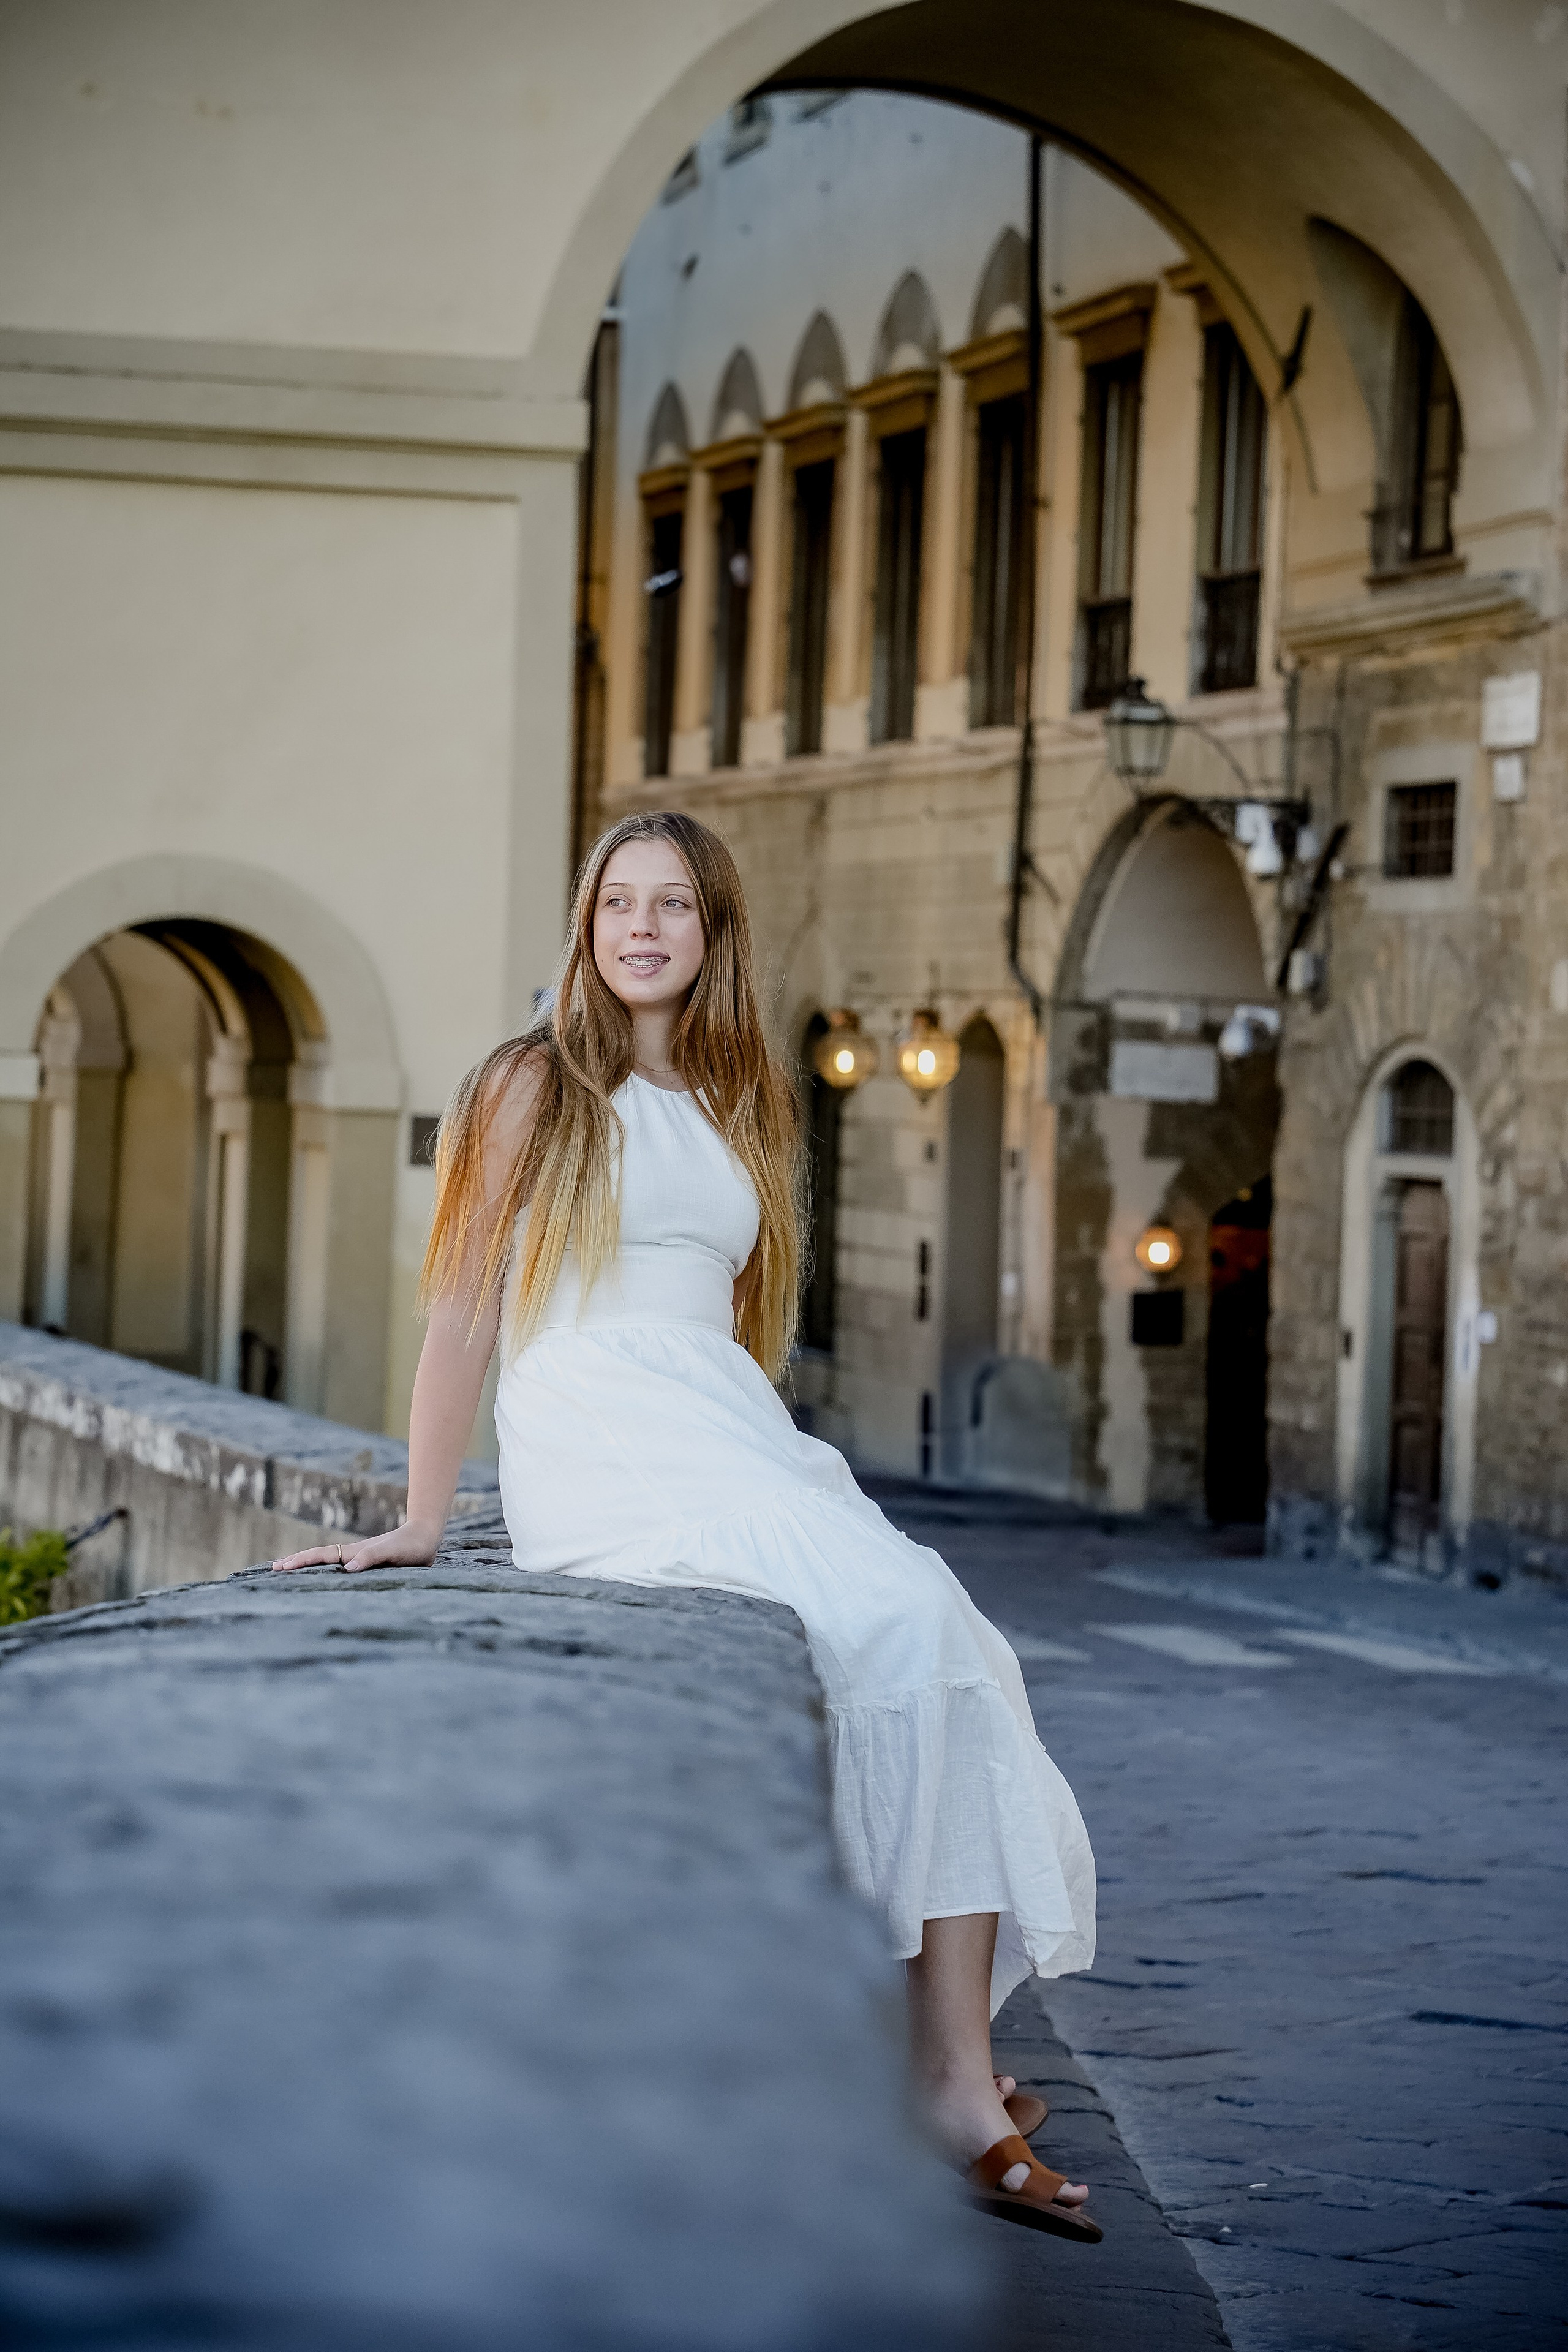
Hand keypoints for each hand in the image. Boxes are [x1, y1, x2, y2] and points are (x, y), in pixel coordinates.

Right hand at [270, 1518, 443, 1573]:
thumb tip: (347, 1568)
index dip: (300, 1562)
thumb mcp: (392, 1552)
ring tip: (290, 1571)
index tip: (280, 1567)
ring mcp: (360, 1558)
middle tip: (273, 1569)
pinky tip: (325, 1577)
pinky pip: (341, 1567)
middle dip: (296, 1562)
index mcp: (354, 1552)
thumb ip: (372, 1558)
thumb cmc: (411, 1546)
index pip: (321, 1556)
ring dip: (308, 1566)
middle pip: (319, 1557)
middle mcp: (353, 1554)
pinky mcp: (369, 1564)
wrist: (426, 1537)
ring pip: (327, 1561)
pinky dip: (327, 1571)